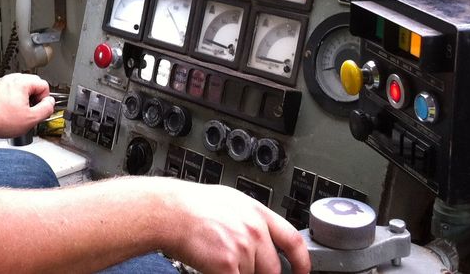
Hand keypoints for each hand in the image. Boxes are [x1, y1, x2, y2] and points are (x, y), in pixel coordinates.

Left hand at [0, 73, 54, 137]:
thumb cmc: (0, 120)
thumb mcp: (31, 119)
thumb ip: (46, 109)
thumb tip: (50, 103)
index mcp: (22, 82)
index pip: (43, 85)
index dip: (44, 99)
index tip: (39, 109)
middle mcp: (11, 79)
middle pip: (32, 84)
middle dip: (34, 97)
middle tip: (29, 111)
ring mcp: (1, 83)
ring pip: (19, 87)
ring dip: (22, 98)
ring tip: (17, 112)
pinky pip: (8, 91)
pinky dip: (10, 99)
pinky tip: (6, 111)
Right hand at [167, 183, 309, 273]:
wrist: (168, 211)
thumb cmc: (190, 206)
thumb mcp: (229, 202)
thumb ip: (249, 220)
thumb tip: (260, 238)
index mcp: (257, 212)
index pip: (293, 241)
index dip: (302, 262)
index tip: (302, 272)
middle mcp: (254, 229)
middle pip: (274, 268)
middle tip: (245, 270)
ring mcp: (243, 247)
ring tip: (219, 261)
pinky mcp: (229, 264)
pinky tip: (215, 269)